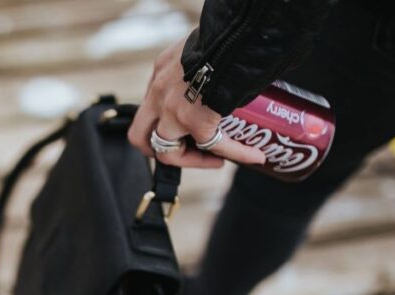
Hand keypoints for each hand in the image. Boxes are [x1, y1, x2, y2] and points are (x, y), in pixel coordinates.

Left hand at [129, 41, 265, 168]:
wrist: (235, 34)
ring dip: (193, 160)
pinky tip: (253, 156)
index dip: (163, 122)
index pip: (150, 107)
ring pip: (168, 151)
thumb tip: (222, 80)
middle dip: (158, 151)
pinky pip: (215, 146)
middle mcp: (159, 93)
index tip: (184, 127)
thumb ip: (200, 68)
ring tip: (215, 160)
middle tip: (183, 153)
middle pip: (141, 136)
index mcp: (160, 72)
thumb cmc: (227, 36)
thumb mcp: (199, 50)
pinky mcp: (197, 122)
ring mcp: (174, 110)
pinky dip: (237, 153)